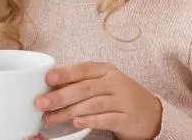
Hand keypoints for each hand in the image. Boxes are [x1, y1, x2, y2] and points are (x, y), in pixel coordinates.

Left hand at [36, 62, 161, 139]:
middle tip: (41, 103)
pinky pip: (107, 119)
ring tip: (51, 117)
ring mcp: (123, 101)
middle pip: (84, 88)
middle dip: (60, 96)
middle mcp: (114, 83)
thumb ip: (80, 82)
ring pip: (93, 105)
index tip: (48, 78)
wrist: (151, 112)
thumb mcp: (102, 82)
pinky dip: (90, 121)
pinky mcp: (128, 119)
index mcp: (105, 70)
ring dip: (69, 112)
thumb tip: (49, 85)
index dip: (65, 73)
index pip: (83, 69)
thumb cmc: (117, 94)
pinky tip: (76, 123)